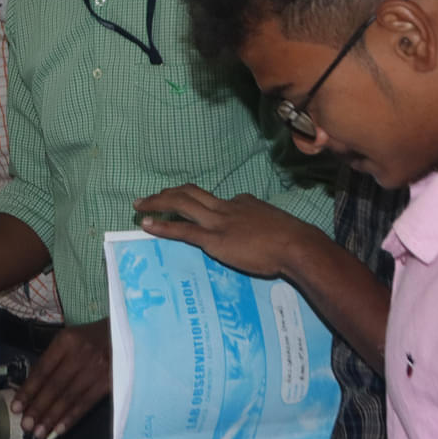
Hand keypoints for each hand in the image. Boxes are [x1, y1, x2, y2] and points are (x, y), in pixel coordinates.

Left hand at [11, 320, 109, 438]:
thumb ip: (52, 360)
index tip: (16, 407)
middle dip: (38, 408)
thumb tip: (31, 388)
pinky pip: (86, 403)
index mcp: (66, 341)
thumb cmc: (91, 337)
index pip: (43, 370)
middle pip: (55, 386)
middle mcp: (81, 354)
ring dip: (52, 417)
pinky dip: (71, 418)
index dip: (29, 390)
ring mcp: (97, 369)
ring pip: (70, 398)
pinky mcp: (110, 382)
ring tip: (39, 432)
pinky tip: (59, 430)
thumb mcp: (69, 339)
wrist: (125, 334)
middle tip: (25, 425)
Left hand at [133, 185, 317, 279]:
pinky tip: (147, 225)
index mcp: (241, 203)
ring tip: (139, 206)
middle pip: (189, 192)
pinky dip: (162, 226)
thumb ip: (261, 218)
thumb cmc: (293, 239)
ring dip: (157, 203)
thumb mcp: (275, 220)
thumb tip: (259, 218)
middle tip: (148, 198)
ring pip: (180, 203)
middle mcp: (225, 207)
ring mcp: (218, 222)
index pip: (213, 198)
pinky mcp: (214, 239)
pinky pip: (182, 230)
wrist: (298, 246)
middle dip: (166, 194)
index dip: (196, 201)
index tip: (185, 205)